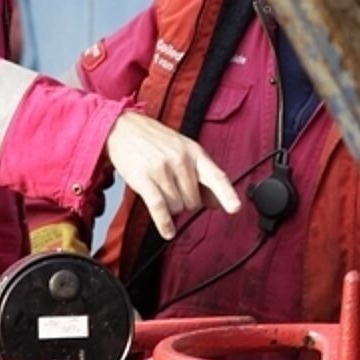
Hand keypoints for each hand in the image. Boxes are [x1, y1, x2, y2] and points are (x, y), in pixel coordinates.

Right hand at [104, 112, 239, 238]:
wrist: (124, 128)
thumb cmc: (156, 140)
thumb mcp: (184, 150)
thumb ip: (201, 175)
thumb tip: (216, 203)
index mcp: (194, 152)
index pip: (216, 176)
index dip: (227, 194)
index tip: (234, 208)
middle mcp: (180, 160)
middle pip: (194, 200)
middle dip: (186, 202)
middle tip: (175, 191)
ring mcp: (161, 169)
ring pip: (177, 206)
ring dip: (171, 208)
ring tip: (162, 192)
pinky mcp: (143, 179)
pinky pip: (159, 207)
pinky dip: (164, 223)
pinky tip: (167, 231)